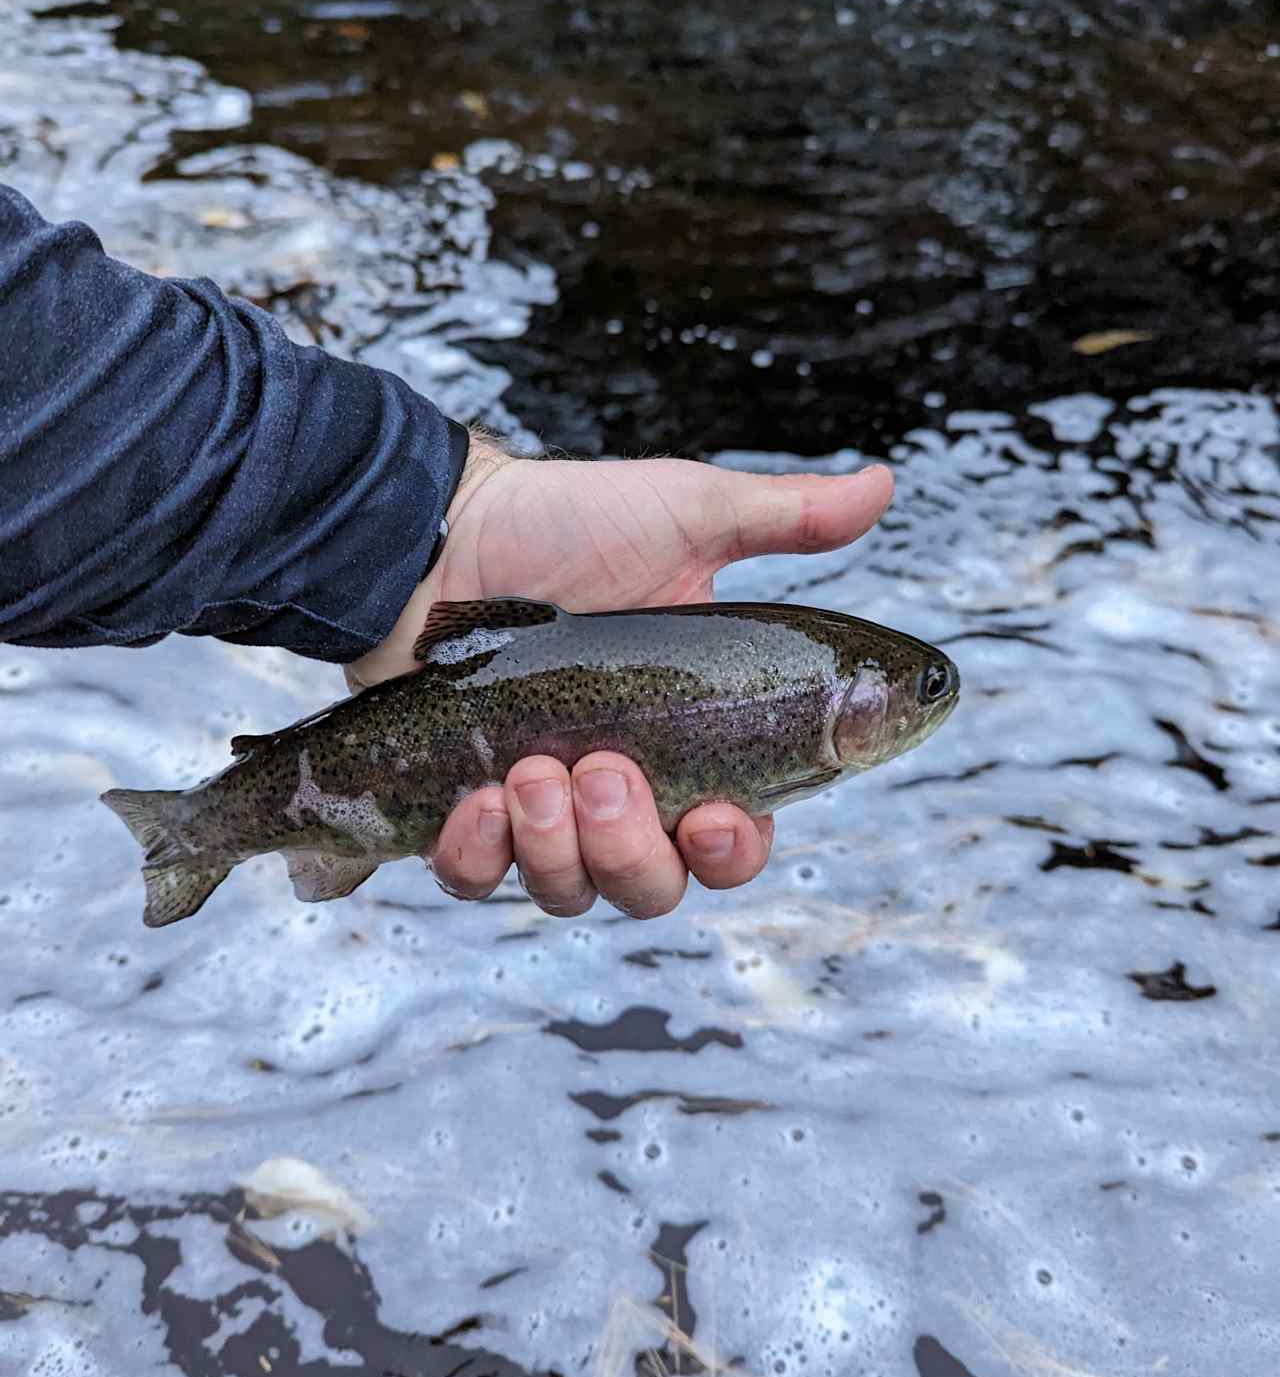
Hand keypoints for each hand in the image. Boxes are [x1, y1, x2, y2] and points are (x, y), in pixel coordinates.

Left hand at [346, 438, 892, 917]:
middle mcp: (618, 794)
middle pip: (655, 886)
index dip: (733, 851)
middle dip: (632, 846)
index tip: (715, 816)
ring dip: (555, 846)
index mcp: (689, 743)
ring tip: (529, 768)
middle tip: (601, 767)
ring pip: (570, 894)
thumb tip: (884, 483)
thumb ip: (788, 520)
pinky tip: (476, 800)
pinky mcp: (458, 815)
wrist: (440, 528)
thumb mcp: (687, 516)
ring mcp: (536, 812)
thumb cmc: (566, 523)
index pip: (734, 840)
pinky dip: (477, 856)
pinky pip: (474, 881)